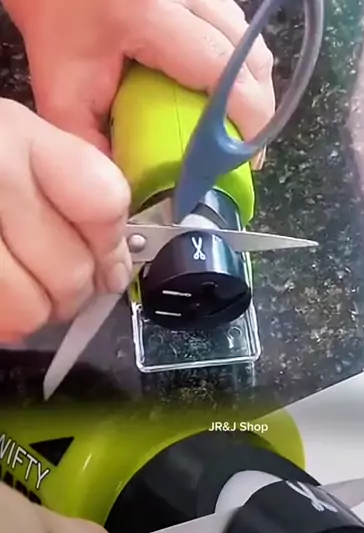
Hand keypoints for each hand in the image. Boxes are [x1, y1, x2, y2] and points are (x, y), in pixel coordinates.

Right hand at [0, 99, 132, 342]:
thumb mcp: (8, 140)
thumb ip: (68, 190)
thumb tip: (112, 264)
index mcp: (12, 136)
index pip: (102, 202)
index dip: (109, 244)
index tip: (104, 259)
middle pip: (71, 271)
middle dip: (72, 291)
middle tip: (55, 283)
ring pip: (31, 312)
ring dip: (32, 314)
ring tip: (17, 291)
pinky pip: (1, 326)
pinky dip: (3, 324)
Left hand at [5, 0, 273, 157]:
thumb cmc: (56, 28)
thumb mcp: (63, 95)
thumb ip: (93, 148)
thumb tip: (133, 194)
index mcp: (148, 15)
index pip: (224, 69)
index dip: (249, 115)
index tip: (245, 156)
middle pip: (250, 54)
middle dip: (257, 106)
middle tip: (243, 146)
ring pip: (250, 39)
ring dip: (251, 85)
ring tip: (237, 123)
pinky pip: (238, 28)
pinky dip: (240, 64)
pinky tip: (226, 91)